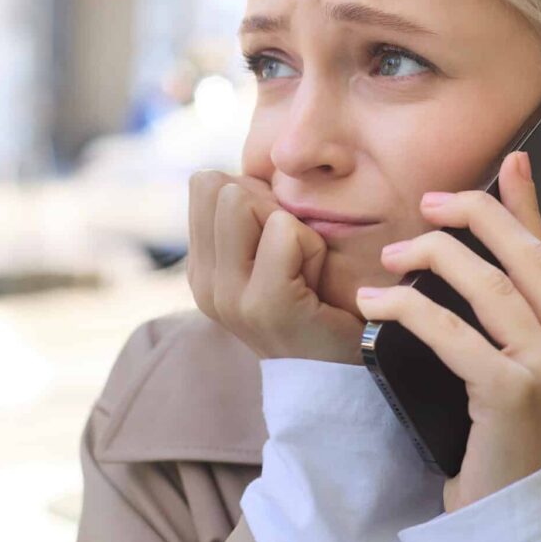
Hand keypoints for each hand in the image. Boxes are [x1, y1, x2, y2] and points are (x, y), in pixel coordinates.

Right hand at [187, 171, 364, 363]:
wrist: (339, 372)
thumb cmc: (316, 301)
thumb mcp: (271, 252)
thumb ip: (250, 213)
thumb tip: (248, 169)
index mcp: (201, 267)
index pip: (206, 183)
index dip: (253, 195)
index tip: (276, 239)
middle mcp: (204, 282)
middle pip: (225, 186)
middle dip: (271, 206)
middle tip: (294, 255)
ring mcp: (229, 296)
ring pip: (246, 201)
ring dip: (291, 225)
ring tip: (304, 269)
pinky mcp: (264, 304)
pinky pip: (285, 230)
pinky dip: (312, 245)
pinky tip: (316, 282)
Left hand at [355, 150, 540, 512]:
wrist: (518, 529)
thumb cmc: (509, 450)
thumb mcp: (518, 378)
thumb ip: (507, 323)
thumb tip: (471, 269)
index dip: (525, 204)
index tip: (509, 161)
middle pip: (522, 255)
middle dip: (472, 214)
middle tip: (427, 204)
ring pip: (487, 284)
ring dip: (431, 257)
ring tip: (391, 255)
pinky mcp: (513, 393)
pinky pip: (452, 331)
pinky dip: (407, 310)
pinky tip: (375, 304)